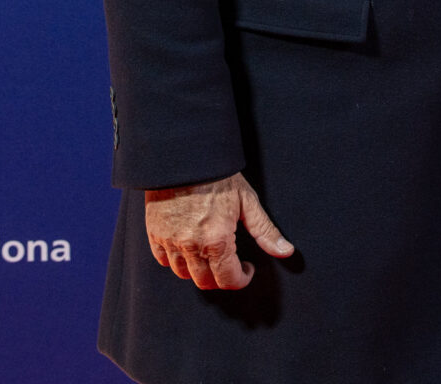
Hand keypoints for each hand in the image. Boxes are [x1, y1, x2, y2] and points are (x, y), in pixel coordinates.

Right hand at [144, 171, 293, 289]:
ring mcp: (170, 242)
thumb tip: (286, 251)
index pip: (228, 280)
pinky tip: (188, 247)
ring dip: (199, 271)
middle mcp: (191, 247)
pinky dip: (176, 260)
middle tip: (231, 263)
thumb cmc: (218, 176)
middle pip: (205, 282)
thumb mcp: (247, 201)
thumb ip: (265, 230)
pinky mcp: (154, 234)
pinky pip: (163, 260)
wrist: (184, 157)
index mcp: (216, 241)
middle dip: (222, 278)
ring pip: (183, 274)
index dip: (242, 279)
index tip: (247, 268)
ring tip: (210, 254)